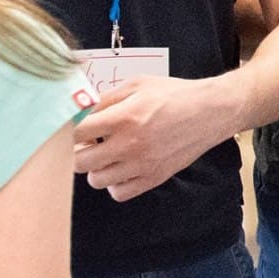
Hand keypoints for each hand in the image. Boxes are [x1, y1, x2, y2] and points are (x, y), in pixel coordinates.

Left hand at [72, 76, 241, 201]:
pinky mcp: (154, 178)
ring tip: (105, 154)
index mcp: (124, 117)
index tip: (71, 127)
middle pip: (79, 162)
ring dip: (95, 167)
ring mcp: (142, 165)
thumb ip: (105, 98)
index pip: (75, 132)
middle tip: (86, 141)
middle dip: (76, 151)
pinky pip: (119, 193)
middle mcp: (130, 144)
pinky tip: (121, 168)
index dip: (66, 130)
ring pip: (96, 180)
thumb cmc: (174, 94)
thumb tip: (78, 110)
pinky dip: (115, 183)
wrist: (211, 111)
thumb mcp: (138, 84)